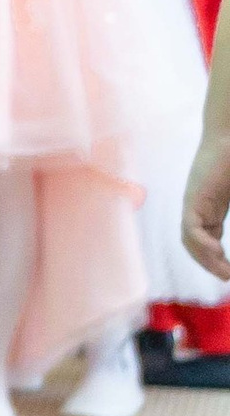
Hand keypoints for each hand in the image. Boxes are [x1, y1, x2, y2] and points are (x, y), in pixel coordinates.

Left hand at [186, 127, 229, 281]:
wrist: (227, 137)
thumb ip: (227, 210)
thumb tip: (223, 229)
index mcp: (209, 209)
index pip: (207, 241)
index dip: (215, 259)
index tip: (229, 272)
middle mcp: (197, 208)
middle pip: (195, 244)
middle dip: (209, 263)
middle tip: (227, 277)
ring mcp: (194, 203)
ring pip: (190, 240)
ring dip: (205, 259)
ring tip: (224, 271)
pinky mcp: (193, 198)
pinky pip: (191, 227)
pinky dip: (201, 242)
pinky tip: (217, 251)